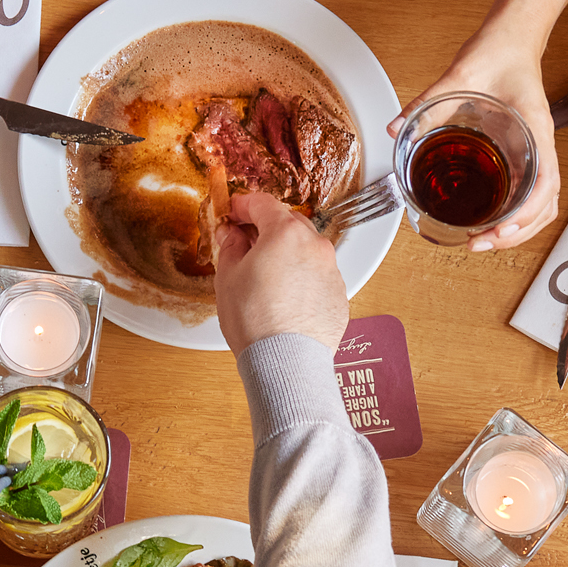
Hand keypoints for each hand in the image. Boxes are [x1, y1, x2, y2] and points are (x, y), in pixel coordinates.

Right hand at [214, 192, 349, 353]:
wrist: (286, 362)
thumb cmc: (255, 321)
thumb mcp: (228, 277)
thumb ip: (231, 247)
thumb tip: (232, 235)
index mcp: (286, 233)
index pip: (263, 203)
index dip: (243, 205)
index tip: (233, 212)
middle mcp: (315, 246)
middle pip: (289, 223)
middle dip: (267, 228)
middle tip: (246, 242)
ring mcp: (331, 271)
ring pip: (306, 250)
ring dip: (287, 254)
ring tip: (266, 276)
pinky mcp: (339, 295)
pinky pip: (318, 276)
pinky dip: (303, 278)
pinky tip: (285, 297)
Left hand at [394, 40, 557, 250]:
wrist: (513, 35)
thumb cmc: (498, 52)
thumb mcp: (459, 76)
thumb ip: (428, 102)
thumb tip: (397, 127)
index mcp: (534, 129)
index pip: (545, 183)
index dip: (525, 214)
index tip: (499, 228)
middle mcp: (541, 145)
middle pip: (545, 205)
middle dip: (516, 233)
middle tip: (482, 243)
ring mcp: (537, 149)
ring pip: (542, 203)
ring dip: (520, 228)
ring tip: (488, 239)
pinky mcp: (527, 149)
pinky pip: (531, 189)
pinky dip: (518, 212)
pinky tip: (495, 218)